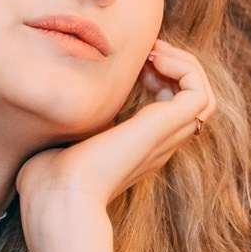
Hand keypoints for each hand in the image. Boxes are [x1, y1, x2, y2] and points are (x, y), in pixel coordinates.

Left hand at [17, 41, 215, 251]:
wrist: (59, 197)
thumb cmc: (48, 180)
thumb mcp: (59, 141)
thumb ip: (64, 124)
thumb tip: (50, 107)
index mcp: (137, 148)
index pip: (168, 110)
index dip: (158, 79)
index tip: (132, 67)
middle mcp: (157, 144)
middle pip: (191, 102)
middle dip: (173, 68)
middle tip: (146, 55)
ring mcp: (165, 136)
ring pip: (203, 96)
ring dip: (183, 66)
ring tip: (154, 54)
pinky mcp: (166, 127)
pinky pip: (199, 93)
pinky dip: (184, 69)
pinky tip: (154, 62)